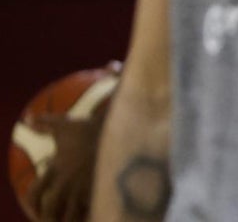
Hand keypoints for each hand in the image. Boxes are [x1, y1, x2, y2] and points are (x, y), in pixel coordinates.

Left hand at [28, 97, 110, 221]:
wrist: (117, 128)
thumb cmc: (89, 128)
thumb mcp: (65, 124)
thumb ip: (45, 123)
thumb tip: (27, 118)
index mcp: (56, 168)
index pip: (35, 193)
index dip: (32, 204)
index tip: (36, 208)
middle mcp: (67, 181)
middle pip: (50, 209)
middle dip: (49, 217)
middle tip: (54, 219)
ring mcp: (84, 187)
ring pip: (70, 215)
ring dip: (69, 220)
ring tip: (73, 219)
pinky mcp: (101, 189)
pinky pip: (91, 211)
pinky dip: (88, 216)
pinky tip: (91, 214)